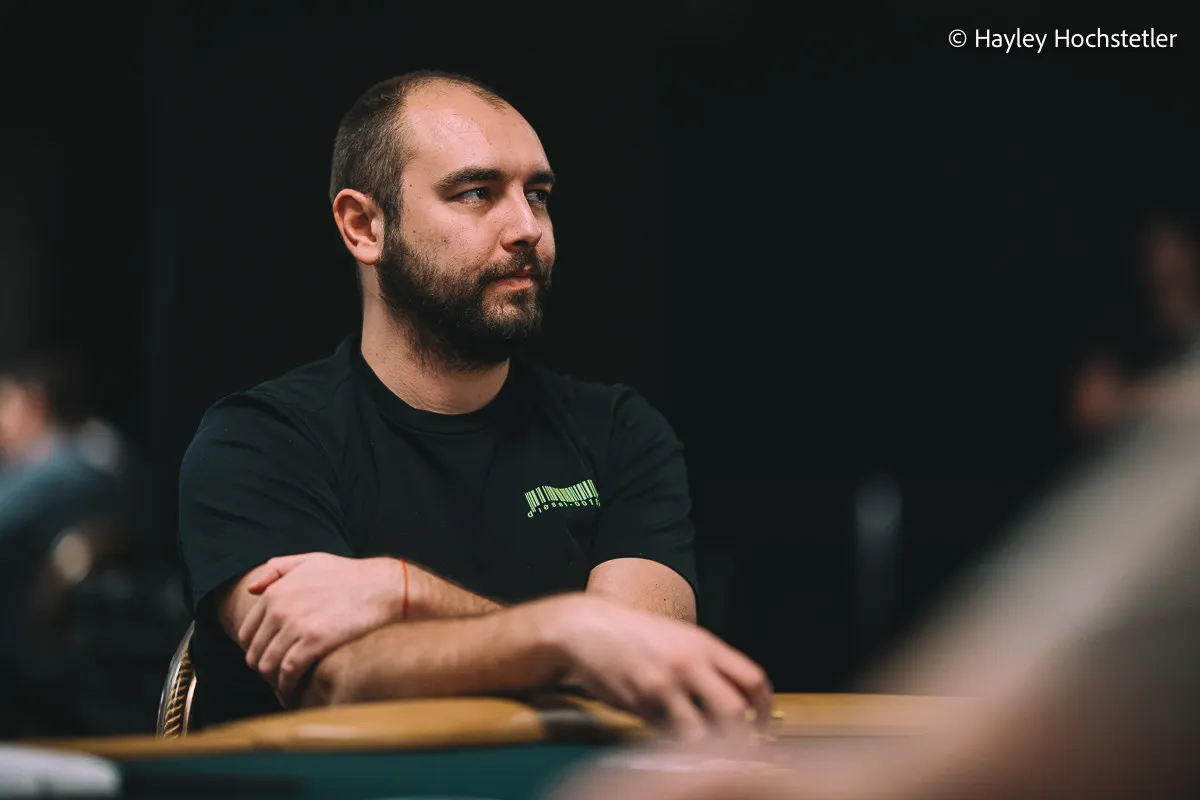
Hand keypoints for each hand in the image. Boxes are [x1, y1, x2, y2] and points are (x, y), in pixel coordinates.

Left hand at [238, 553, 405, 698]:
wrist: (384, 587)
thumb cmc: (350, 575)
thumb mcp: (311, 561)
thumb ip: (278, 569)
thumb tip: (252, 588)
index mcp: (274, 593)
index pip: (247, 633)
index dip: (257, 649)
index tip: (271, 657)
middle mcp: (279, 609)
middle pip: (254, 653)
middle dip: (264, 667)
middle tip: (280, 675)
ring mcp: (295, 626)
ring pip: (267, 666)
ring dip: (274, 680)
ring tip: (288, 686)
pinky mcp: (313, 643)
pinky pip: (287, 673)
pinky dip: (288, 685)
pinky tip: (296, 689)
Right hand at [548, 595, 773, 741]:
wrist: (589, 628)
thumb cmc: (637, 634)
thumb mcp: (681, 638)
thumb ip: (710, 664)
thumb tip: (740, 702)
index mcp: (704, 645)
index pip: (752, 680)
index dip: (764, 709)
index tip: (762, 725)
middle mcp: (688, 663)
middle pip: (734, 710)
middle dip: (740, 735)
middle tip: (737, 746)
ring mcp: (663, 684)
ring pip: (701, 731)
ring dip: (705, 744)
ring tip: (701, 744)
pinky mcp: (639, 703)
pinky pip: (666, 733)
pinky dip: (671, 739)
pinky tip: (667, 731)